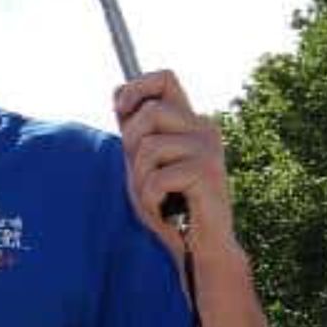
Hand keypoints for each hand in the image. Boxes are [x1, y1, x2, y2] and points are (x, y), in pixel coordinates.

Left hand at [112, 71, 233, 251]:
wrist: (198, 247)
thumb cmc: (169, 203)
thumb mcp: (144, 160)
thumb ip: (136, 129)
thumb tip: (118, 90)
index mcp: (190, 121)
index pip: (164, 78)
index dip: (136, 89)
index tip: (121, 112)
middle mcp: (204, 129)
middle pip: (151, 111)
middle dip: (132, 145)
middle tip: (144, 175)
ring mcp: (209, 150)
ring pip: (149, 146)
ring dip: (141, 180)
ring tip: (157, 196)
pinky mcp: (208, 174)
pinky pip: (157, 177)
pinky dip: (151, 199)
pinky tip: (167, 210)